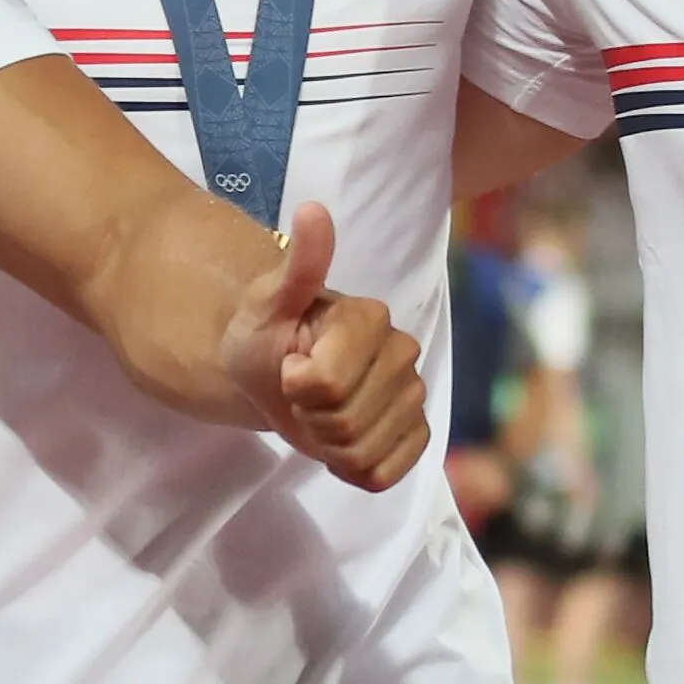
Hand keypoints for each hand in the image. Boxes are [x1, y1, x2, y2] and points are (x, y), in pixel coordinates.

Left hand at [218, 201, 431, 491]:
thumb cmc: (268, 333)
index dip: (295, 386)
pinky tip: (339, 444)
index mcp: (370, 318)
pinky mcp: (416, 433)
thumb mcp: (267, 301)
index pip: (326, 382)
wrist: (274, 369)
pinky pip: (387, 473)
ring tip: (317, 414)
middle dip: (309, 417)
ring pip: (364, 452)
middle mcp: (403, 353)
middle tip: (299, 393)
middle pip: (346, 423)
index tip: (289, 366)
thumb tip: (313, 210)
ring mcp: (413, 395)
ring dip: (327, 445)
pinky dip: (353, 469)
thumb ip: (298, 265)